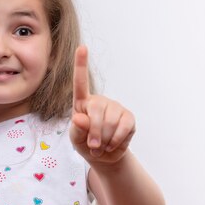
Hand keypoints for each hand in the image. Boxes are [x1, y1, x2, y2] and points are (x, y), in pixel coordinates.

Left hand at [69, 46, 135, 166]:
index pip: (80, 82)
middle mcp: (100, 101)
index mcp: (82, 102)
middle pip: (97, 111)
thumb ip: (77, 129)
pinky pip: (124, 128)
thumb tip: (79, 118)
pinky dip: (116, 141)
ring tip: (101, 146)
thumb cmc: (85, 143)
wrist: (104, 156)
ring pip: (110, 122)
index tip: (82, 47)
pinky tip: (112, 145)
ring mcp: (116, 108)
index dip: (81, 64)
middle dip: (94, 132)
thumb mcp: (76, 139)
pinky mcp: (129, 117)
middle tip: (92, 147)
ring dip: (104, 140)